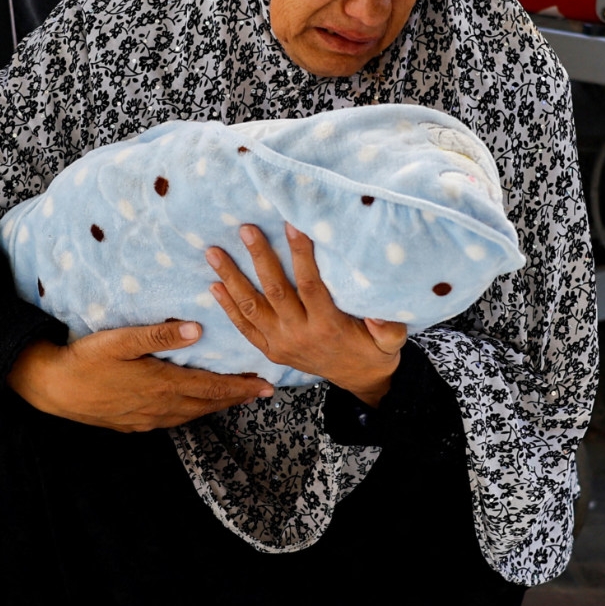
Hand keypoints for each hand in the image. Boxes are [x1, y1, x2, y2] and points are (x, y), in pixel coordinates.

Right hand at [9, 320, 273, 430]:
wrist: (52, 388)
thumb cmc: (85, 359)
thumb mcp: (122, 340)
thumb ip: (160, 335)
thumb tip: (198, 329)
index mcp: (162, 384)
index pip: (212, 388)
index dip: (241, 388)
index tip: (266, 387)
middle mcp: (160, 407)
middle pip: (207, 404)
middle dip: (235, 398)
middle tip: (261, 392)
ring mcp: (147, 419)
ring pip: (192, 415)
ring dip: (215, 406)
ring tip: (234, 398)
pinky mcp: (134, 425)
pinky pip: (173, 421)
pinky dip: (192, 413)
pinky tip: (192, 407)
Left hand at [208, 223, 406, 405]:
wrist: (358, 380)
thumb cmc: (374, 351)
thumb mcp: (390, 342)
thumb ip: (388, 328)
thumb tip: (379, 312)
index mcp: (328, 326)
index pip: (310, 285)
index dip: (301, 254)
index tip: (291, 225)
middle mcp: (299, 334)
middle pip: (274, 291)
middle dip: (259, 258)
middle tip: (245, 230)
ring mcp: (281, 343)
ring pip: (251, 307)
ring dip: (231, 278)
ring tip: (214, 253)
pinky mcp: (271, 350)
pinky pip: (244, 328)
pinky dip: (227, 307)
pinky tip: (214, 285)